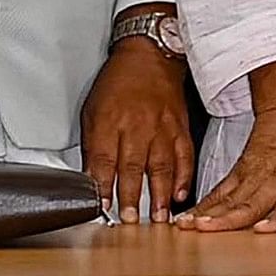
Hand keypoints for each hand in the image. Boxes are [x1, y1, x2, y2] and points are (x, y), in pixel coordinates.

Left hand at [82, 22, 196, 222]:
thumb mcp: (92, 111)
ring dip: (160, 194)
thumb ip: (93, 146)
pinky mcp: (180, 127)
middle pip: (132, 166)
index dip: (102, 186)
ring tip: (160, 216)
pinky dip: (184, 175)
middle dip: (131, 196)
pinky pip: (184, 154)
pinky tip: (181, 192)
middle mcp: (136, 126)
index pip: (103, 160)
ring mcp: (162, 127)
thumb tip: (91, 179)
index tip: (102, 207)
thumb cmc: (118, 83)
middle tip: (131, 219)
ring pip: (161, 165)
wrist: (150, 56)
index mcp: (109, 123)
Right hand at [179, 58, 275, 232]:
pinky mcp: (240, 170)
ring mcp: (254, 175)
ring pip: (230, 198)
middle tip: (207, 232)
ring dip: (209, 214)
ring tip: (189, 227)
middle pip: (251, 203)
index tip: (262, 230)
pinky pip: (221, 191)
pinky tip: (188, 218)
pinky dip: (204, 205)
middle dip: (228, 221)